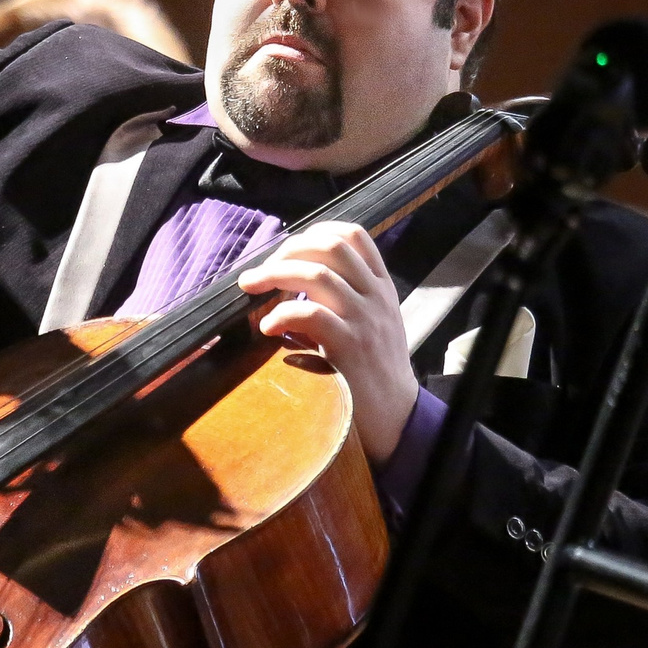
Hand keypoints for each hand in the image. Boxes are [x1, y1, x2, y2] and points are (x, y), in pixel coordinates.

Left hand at [237, 221, 416, 466]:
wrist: (396, 415)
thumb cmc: (374, 371)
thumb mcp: (370, 323)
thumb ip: (344, 297)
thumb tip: (291, 281)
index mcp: (380, 287)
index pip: (354, 235)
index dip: (315, 231)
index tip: (288, 247)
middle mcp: (375, 297)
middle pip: (331, 246)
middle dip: (289, 250)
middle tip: (262, 270)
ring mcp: (365, 320)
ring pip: (317, 274)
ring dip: (274, 274)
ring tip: (251, 287)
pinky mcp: (350, 347)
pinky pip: (310, 315)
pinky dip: (281, 315)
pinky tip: (267, 327)